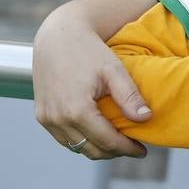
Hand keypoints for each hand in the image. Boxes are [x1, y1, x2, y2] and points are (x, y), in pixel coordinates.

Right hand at [32, 8, 151, 159]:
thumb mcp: (113, 70)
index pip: (108, 141)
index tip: (143, 151)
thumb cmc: (88, 50)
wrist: (57, 36)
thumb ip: (129, 97)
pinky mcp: (41, 115)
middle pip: (92, 150)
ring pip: (76, 147)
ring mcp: (47, 119)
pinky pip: (64, 138)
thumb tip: (146, 119)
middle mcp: (58, 119)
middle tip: (132, 147)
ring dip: (97, 149)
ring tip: (117, 141)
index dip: (128, 149)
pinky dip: (81, 140)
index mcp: (77, 110)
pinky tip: (96, 133)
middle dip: (115, 152)